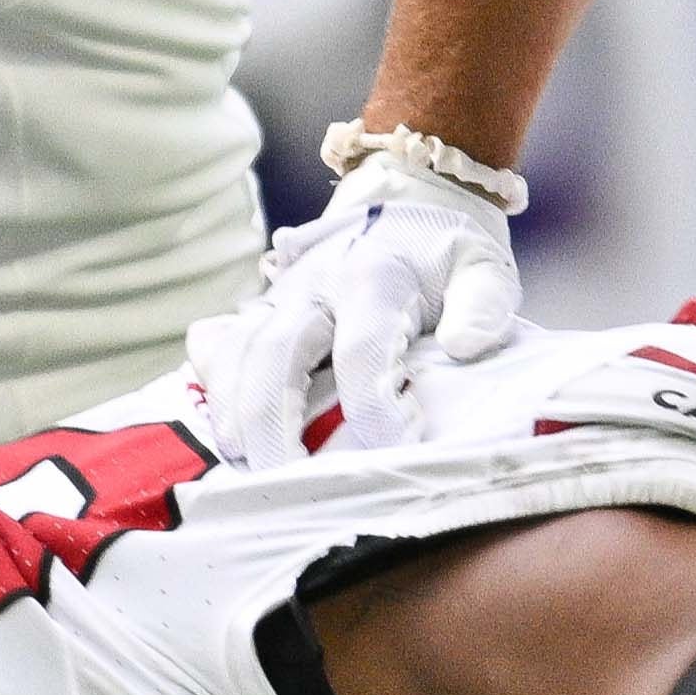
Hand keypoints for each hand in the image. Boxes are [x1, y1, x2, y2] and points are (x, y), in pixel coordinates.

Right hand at [188, 127, 525, 463]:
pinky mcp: (256, 312)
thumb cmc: (444, 257)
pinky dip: (213, 389)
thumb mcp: (482, 268)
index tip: (395, 454)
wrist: (401, 211)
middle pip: (276, 354)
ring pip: (235, 352)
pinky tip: (225, 435)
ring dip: (234, 414)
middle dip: (274, 422)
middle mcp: (315, 285)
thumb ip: (483, 304)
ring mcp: (277, 297)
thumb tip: (464, 346)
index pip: (362, 350)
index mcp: (372, 277)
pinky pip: (216, 346)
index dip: (373, 409)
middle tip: (290, 483)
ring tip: (247, 469)